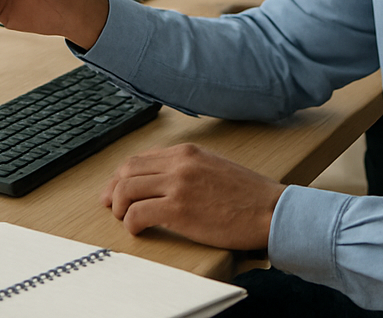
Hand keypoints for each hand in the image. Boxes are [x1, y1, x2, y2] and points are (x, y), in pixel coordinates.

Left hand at [100, 143, 282, 250]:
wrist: (271, 211)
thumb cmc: (248, 195)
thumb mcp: (214, 167)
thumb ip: (187, 168)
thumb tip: (160, 180)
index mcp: (188, 151)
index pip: (140, 157)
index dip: (122, 175)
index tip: (117, 189)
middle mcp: (180, 163)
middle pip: (127, 170)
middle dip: (114, 189)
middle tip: (112, 206)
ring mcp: (178, 184)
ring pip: (127, 190)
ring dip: (120, 207)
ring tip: (126, 220)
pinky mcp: (179, 210)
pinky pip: (138, 214)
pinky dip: (131, 224)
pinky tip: (139, 230)